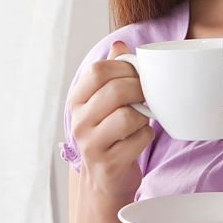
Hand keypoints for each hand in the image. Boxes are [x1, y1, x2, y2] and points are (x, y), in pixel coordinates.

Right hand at [66, 41, 153, 201]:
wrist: (104, 178)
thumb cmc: (108, 132)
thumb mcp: (103, 101)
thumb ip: (111, 71)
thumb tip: (119, 44)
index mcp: (76, 100)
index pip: (97, 71)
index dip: (123, 67)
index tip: (137, 74)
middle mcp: (79, 122)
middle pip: (116, 91)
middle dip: (139, 89)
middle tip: (146, 95)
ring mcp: (91, 145)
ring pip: (129, 116)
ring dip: (143, 115)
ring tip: (141, 119)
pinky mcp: (108, 164)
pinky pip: (139, 139)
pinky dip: (146, 135)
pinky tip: (139, 137)